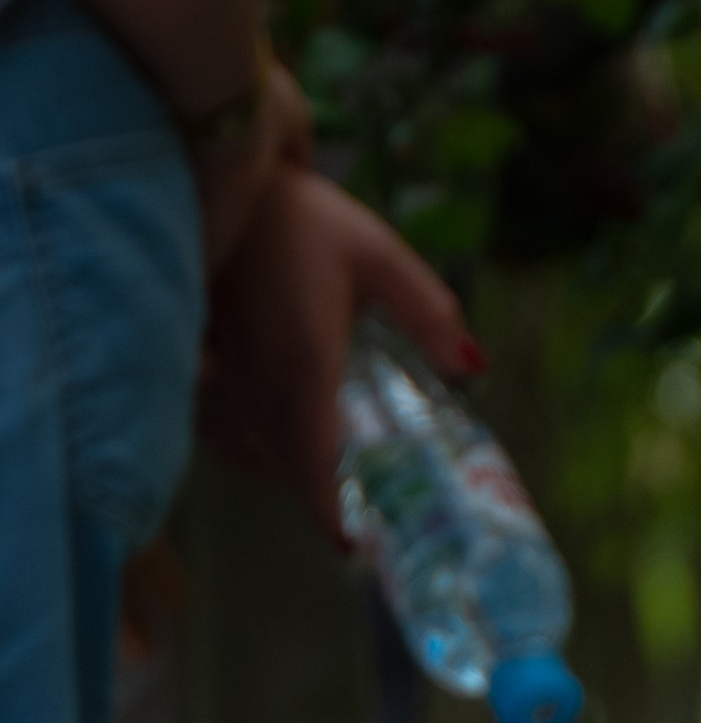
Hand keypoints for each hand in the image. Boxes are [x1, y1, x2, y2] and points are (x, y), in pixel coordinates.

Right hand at [197, 165, 477, 545]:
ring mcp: (225, 379)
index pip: (318, 467)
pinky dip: (257, 453)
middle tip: (371, 525)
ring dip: (298, 478)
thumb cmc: (299, 214)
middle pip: (292, 473)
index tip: (362, 547)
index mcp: (306, 365)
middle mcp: (260, 384)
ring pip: (261, 456)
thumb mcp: (377, 253)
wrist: (217, 175)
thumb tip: (475, 368)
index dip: (336, 517)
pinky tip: (281, 456)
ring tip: (339, 493)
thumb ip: (428, 313)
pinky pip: (228, 433)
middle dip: (329, 505)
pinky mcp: (204, 367)